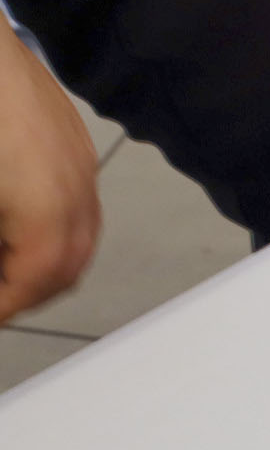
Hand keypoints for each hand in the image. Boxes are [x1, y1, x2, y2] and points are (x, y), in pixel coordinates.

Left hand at [0, 29, 99, 323]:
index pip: (37, 279)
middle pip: (68, 267)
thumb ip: (0, 237)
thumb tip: (5, 269)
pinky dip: (56, 230)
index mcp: (43, 204)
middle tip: (2, 300)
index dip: (7, 305)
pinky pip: (80, 205)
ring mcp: (79, 163)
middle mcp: (74, 187)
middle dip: (30, 293)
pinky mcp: (74, 143)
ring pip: (81, 238)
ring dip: (46, 264)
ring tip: (9, 267)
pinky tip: (20, 223)